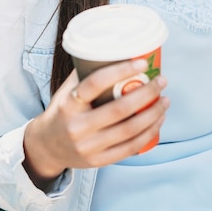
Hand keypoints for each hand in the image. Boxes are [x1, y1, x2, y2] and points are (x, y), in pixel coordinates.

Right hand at [23, 59, 168, 189]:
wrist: (46, 147)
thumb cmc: (63, 111)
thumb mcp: (67, 90)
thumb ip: (86, 72)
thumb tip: (115, 48)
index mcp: (68, 104)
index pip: (95, 84)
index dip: (120, 71)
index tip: (142, 62)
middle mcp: (77, 127)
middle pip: (119, 109)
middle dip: (146, 93)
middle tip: (161, 81)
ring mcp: (88, 147)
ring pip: (129, 130)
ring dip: (152, 113)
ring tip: (165, 100)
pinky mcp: (98, 161)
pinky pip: (130, 148)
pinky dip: (149, 133)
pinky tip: (158, 120)